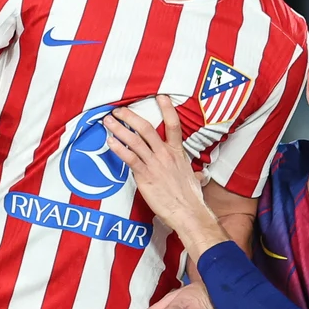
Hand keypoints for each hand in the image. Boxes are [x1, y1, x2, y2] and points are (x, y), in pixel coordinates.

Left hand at [104, 96, 210, 234]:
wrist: (188, 212)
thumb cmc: (190, 198)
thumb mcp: (194, 180)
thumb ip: (194, 174)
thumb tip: (200, 176)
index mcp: (177, 152)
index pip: (173, 125)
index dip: (167, 109)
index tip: (160, 96)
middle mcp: (165, 154)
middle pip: (146, 128)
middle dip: (130, 117)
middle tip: (118, 110)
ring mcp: (154, 164)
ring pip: (134, 141)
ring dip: (119, 129)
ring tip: (108, 122)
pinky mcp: (144, 176)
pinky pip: (129, 158)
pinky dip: (118, 148)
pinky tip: (110, 142)